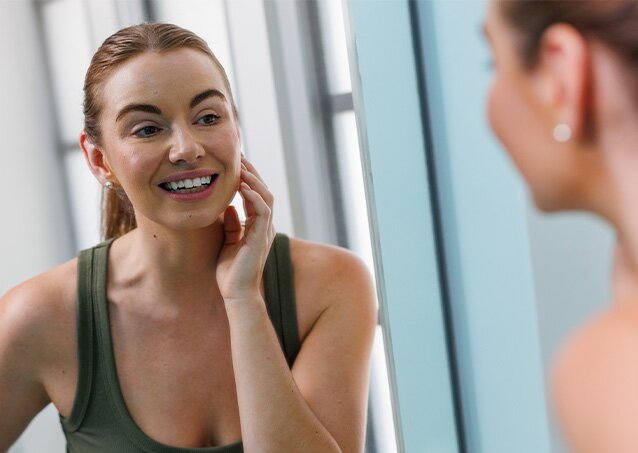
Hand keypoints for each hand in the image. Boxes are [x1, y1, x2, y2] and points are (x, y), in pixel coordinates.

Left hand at [216, 155, 275, 302]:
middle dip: (251, 173)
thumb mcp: (227, 242)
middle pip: (263, 191)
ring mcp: (265, 231)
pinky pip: (263, 211)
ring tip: (241, 167)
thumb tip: (227, 206)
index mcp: (256, 226)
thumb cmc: (229, 272)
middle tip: (238, 156)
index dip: (247, 178)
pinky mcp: (261, 238)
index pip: (255, 195)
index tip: (234, 163)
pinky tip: (243, 186)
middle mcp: (264, 226)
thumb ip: (230, 224)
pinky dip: (254, 197)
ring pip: (266, 198)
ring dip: (254, 180)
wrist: (235, 294)